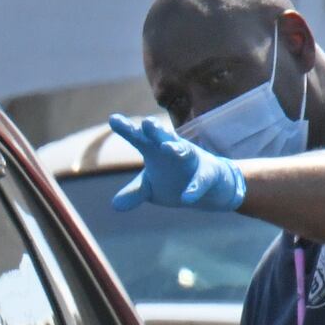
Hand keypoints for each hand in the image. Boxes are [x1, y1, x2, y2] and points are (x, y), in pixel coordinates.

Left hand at [108, 114, 248, 215]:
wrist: (211, 187)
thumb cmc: (176, 180)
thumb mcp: (151, 188)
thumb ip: (134, 193)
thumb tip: (115, 205)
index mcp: (156, 150)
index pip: (140, 138)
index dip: (127, 129)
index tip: (113, 119)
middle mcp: (174, 150)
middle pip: (162, 138)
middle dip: (155, 130)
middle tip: (147, 123)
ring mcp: (192, 160)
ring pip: (184, 152)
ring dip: (176, 149)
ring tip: (166, 147)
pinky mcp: (209, 173)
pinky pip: (201, 180)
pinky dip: (195, 188)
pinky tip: (187, 197)